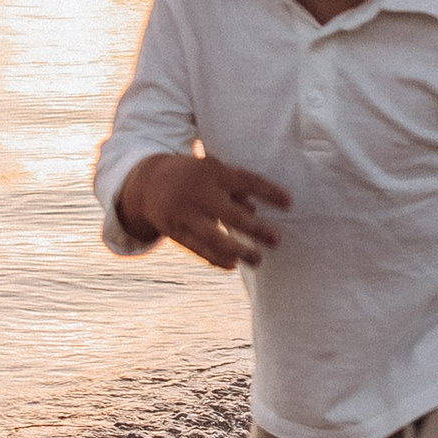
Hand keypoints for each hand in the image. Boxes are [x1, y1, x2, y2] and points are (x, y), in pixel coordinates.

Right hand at [117, 149, 291, 269]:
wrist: (148, 181)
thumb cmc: (194, 176)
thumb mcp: (213, 172)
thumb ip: (235, 189)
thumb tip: (255, 212)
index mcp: (213, 171)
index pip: (247, 181)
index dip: (269, 192)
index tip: (290, 203)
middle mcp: (199, 192)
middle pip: (231, 214)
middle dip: (256, 229)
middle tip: (277, 240)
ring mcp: (184, 212)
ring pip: (213, 236)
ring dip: (238, 250)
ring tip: (258, 260)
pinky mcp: (174, 230)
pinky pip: (196, 247)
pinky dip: (214, 258)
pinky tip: (232, 265)